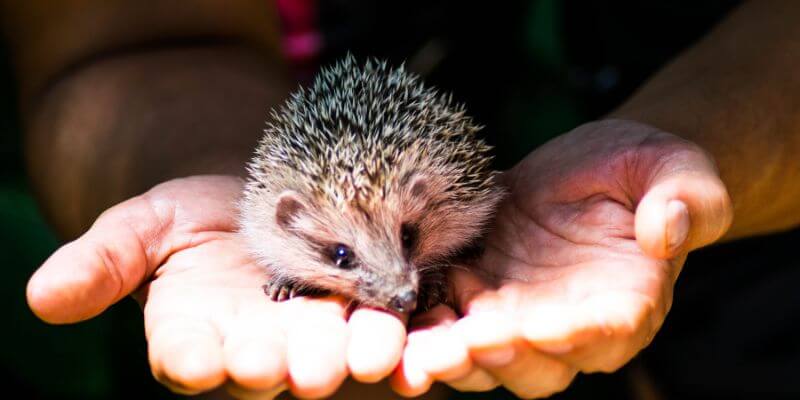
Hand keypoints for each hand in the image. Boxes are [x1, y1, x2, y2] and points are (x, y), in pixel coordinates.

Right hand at [26, 175, 407, 398]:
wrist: (264, 193)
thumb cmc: (195, 216)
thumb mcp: (145, 226)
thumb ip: (103, 260)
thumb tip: (43, 296)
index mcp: (195, 334)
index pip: (186, 356)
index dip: (191, 359)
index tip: (193, 359)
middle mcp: (257, 346)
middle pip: (269, 365)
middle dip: (284, 365)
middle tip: (301, 368)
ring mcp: (315, 332)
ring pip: (334, 352)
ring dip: (354, 354)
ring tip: (372, 350)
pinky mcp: (364, 311)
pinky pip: (382, 328)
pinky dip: (399, 335)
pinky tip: (415, 334)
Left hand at [390, 119, 732, 397]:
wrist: (593, 165)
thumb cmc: (644, 169)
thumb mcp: (674, 169)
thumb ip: (683, 200)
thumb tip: (668, 230)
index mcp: (627, 305)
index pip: (603, 334)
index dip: (570, 336)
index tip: (535, 326)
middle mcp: (570, 326)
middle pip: (536, 365)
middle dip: (496, 358)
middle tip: (459, 344)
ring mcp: (520, 315)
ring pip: (486, 359)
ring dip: (451, 357)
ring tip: (417, 349)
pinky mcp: (480, 293)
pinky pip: (451, 323)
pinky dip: (426, 328)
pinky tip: (402, 318)